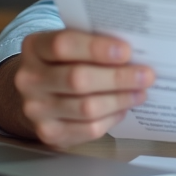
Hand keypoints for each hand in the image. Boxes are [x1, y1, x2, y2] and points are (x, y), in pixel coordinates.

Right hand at [7, 29, 154, 147]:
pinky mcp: (49, 133)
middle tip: (146, 75)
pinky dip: (112, 118)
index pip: (62, 45)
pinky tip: (124, 108)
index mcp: (35, 47)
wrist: (40, 93)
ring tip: (141, 92)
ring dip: (120, 99)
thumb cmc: (65, 62)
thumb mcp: (71, 44)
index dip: (96, 48)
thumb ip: (94, 42)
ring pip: (86, 107)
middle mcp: (29, 79)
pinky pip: (88, 128)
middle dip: (117, 78)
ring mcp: (36, 109)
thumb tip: (136, 49)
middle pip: (77, 79)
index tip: (126, 51)